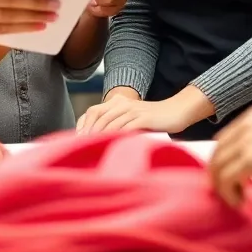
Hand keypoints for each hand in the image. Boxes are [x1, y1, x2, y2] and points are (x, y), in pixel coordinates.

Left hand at [76, 88, 206, 134]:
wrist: (177, 111)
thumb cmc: (154, 120)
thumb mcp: (133, 120)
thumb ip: (118, 126)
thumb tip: (100, 141)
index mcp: (118, 103)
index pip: (93, 111)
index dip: (83, 125)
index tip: (75, 140)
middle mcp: (123, 104)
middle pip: (98, 116)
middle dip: (87, 132)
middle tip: (78, 147)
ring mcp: (133, 110)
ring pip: (110, 122)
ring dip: (98, 135)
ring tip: (90, 148)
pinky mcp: (143, 118)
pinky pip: (126, 127)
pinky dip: (116, 136)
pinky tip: (111, 146)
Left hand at [209, 107, 251, 205]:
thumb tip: (246, 163)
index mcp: (251, 117)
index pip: (223, 140)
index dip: (223, 160)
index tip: (229, 177)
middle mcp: (243, 125)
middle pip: (217, 153)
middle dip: (219, 175)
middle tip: (229, 191)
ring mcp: (244, 142)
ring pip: (218, 168)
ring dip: (223, 187)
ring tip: (237, 199)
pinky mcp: (248, 160)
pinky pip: (226, 179)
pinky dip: (230, 193)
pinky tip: (241, 201)